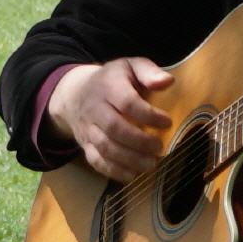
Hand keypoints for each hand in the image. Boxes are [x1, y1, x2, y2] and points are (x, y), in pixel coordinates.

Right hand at [43, 57, 174, 182]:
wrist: (74, 93)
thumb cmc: (112, 80)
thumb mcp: (130, 67)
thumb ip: (149, 72)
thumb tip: (168, 81)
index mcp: (109, 86)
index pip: (127, 102)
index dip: (149, 115)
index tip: (167, 122)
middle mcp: (95, 108)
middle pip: (114, 128)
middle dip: (139, 141)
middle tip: (160, 147)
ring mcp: (87, 128)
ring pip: (105, 147)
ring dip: (129, 160)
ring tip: (151, 164)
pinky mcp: (85, 145)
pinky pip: (96, 161)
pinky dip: (114, 171)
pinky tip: (132, 174)